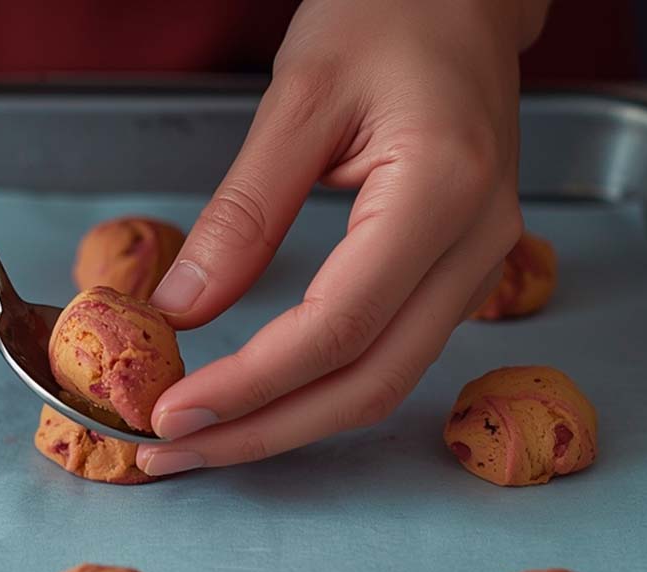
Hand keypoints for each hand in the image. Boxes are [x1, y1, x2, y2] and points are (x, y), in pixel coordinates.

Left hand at [137, 0, 549, 475]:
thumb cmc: (387, 16)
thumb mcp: (298, 97)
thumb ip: (242, 212)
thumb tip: (180, 310)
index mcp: (442, 191)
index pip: (337, 326)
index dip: (249, 385)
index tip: (169, 412)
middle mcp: (476, 246)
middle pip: (368, 384)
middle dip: (260, 433)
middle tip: (168, 453)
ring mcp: (478, 267)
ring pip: (381, 383)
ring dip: (285, 423)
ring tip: (199, 438)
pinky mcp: (455, 273)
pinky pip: (387, 354)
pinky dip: (315, 390)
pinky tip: (256, 399)